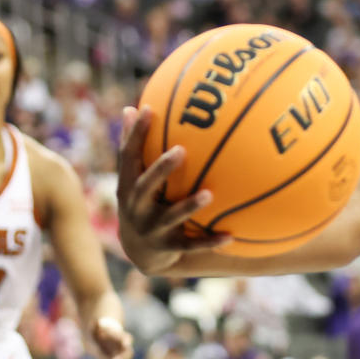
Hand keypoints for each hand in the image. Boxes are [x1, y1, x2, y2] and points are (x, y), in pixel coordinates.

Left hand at [90, 317, 132, 358]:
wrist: (104, 338)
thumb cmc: (100, 330)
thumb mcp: (97, 327)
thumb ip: (97, 326)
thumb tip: (98, 323)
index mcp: (122, 337)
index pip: (126, 339)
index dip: (127, 341)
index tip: (126, 343)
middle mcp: (124, 349)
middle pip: (127, 356)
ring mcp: (121, 358)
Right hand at [116, 106, 229, 274]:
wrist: (140, 252)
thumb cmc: (142, 201)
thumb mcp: (133, 177)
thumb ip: (134, 146)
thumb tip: (132, 106)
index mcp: (128, 186)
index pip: (129, 156)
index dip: (136, 133)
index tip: (148, 109)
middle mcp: (136, 207)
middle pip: (146, 186)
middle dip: (161, 169)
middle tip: (181, 150)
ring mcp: (152, 229)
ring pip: (171, 217)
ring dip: (189, 206)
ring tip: (209, 194)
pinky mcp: (169, 247)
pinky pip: (192, 245)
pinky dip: (210, 241)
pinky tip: (231, 236)